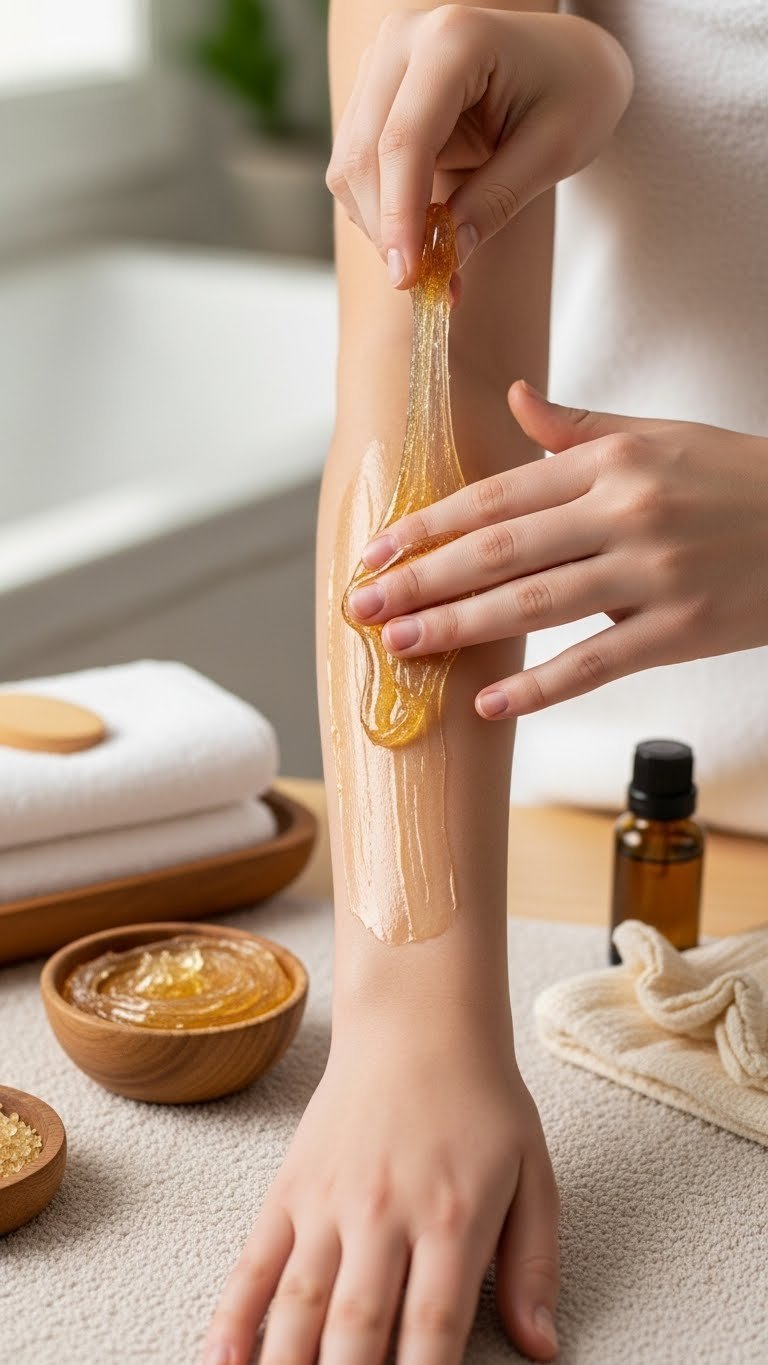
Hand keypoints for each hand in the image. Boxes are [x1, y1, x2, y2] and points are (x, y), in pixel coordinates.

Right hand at [202, 1012, 559, 1364]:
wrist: (418, 1020)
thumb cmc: (481, 1099)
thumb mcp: (534, 1175)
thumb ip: (535, 1265)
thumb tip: (542, 1347)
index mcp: (452, 1216)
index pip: (431, 1331)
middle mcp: (384, 1211)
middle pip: (356, 1330)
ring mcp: (329, 1199)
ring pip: (298, 1306)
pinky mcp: (291, 1186)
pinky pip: (254, 1262)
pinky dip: (232, 1319)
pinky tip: (222, 1363)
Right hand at [326, 6, 632, 285]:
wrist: (570, 57)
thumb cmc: (577, 90)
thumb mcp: (555, 151)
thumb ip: (497, 202)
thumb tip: (446, 260)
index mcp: (455, 39)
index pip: (405, 140)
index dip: (399, 216)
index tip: (408, 277)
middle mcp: (404, 39)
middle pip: (364, 155)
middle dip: (387, 229)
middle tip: (425, 284)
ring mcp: (382, 62)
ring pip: (350, 165)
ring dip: (381, 224)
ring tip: (433, 261)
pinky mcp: (374, 91)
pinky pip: (358, 166)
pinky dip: (382, 210)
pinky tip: (422, 231)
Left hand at [346, 381, 767, 719]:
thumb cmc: (736, 479)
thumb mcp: (659, 436)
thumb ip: (577, 427)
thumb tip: (515, 398)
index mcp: (611, 463)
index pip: (498, 495)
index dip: (430, 525)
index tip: (378, 550)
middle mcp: (624, 513)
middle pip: (501, 550)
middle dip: (423, 580)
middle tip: (363, 607)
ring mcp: (653, 574)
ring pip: (535, 605)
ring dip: (460, 628)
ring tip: (404, 648)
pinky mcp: (681, 630)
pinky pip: (596, 664)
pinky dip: (539, 687)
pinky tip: (489, 703)